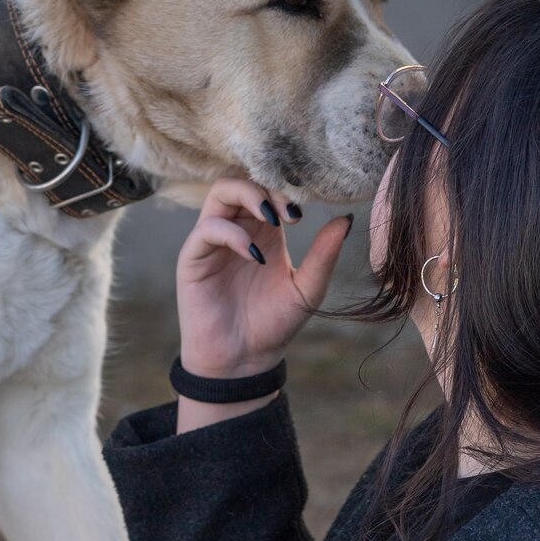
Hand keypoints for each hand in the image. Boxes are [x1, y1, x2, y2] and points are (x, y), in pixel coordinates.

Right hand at [174, 179, 354, 429]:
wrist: (244, 360)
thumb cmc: (273, 324)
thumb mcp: (307, 289)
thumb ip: (324, 255)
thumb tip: (346, 218)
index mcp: (264, 231)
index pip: (269, 189)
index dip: (285, 190)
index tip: (302, 212)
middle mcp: (237, 229)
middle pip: (243, 180)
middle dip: (267, 187)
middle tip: (289, 212)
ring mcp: (213, 241)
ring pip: (220, 192)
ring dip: (247, 196)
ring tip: (271, 218)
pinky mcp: (193, 258)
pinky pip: (207, 229)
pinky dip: (233, 234)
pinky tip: (255, 256)